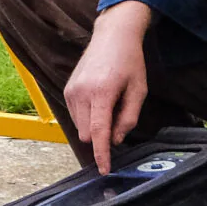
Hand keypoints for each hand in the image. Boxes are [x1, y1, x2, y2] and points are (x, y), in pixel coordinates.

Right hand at [64, 1, 151, 171]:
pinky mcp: (67, 89)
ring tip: (109, 103)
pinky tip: (99, 101)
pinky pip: (75, 116)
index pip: (98, 132)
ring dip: (94, 126)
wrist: (112, 36)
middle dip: (101, 136)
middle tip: (118, 118)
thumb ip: (128, 118)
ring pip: (80, 127)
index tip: (104, 169)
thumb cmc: (130, 62)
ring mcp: (71, 91)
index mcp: (102, 92)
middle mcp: (82, 92)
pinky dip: (87, 117)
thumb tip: (116, 139)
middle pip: (87, 134)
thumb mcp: (139, 90)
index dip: (102, 154)